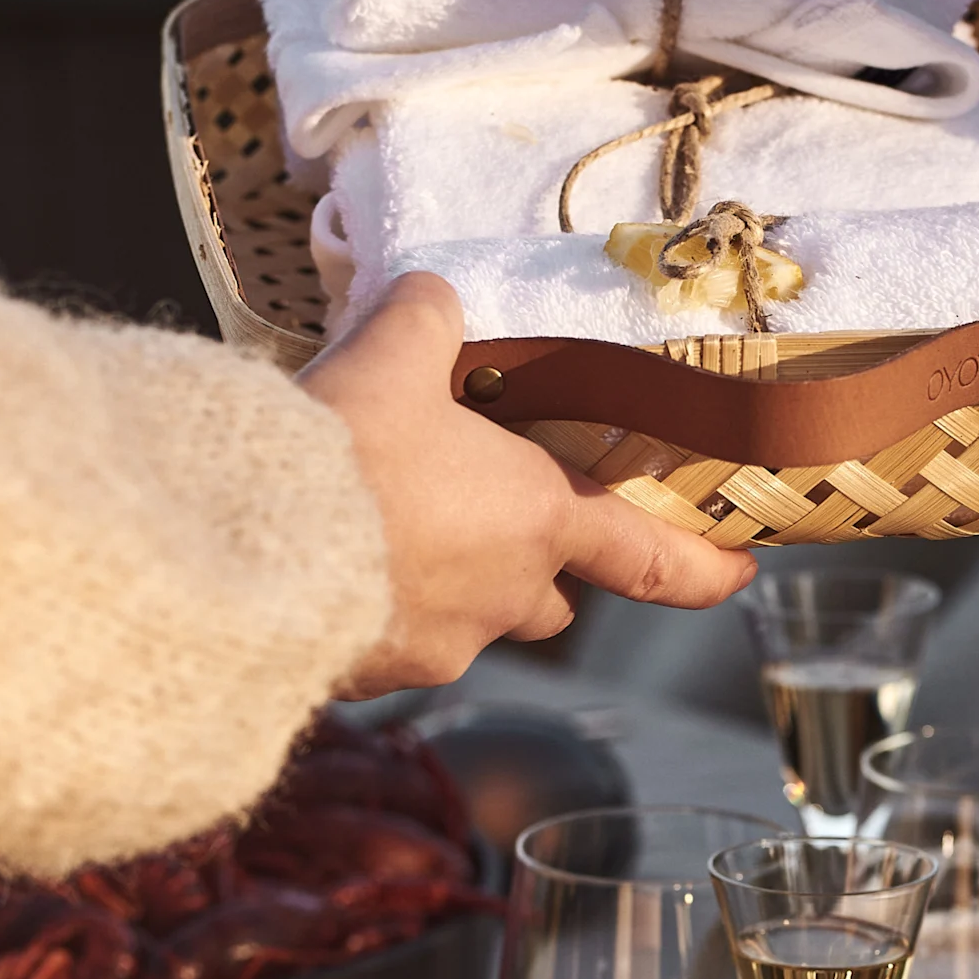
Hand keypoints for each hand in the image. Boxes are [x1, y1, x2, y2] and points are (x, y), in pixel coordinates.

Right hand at [300, 273, 753, 692]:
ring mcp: (433, 648)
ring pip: (465, 622)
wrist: (240, 544)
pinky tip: (322, 563)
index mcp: (537, 522)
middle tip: (489, 515)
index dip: (700, 567)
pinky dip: (372, 608)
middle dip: (534, 566)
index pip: (648, 558)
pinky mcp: (363, 678)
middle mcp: (501, 598)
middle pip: (549, 596)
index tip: (737, 572)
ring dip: (445, 585)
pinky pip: (387, 643)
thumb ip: (429, 321)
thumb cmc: (343, 449)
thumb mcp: (392, 351)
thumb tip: (433, 301)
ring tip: (383, 528)